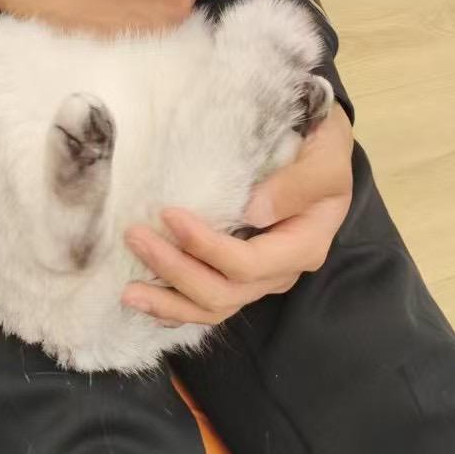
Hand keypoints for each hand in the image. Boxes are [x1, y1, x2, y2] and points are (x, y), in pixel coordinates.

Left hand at [121, 101, 353, 326]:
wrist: (322, 146)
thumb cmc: (323, 147)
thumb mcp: (326, 157)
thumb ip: (298, 184)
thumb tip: (254, 212)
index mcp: (303, 245)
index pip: (249, 263)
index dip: (206, 247)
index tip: (169, 215)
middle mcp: (280, 270)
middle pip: (224, 292)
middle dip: (176, 271)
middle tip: (135, 238)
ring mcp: (260, 275)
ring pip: (214, 306)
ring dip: (170, 301)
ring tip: (129, 291)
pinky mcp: (241, 271)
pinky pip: (210, 301)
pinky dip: (177, 307)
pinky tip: (149, 304)